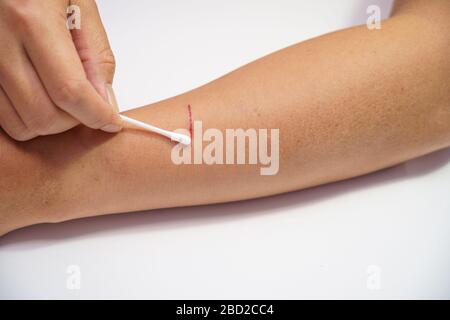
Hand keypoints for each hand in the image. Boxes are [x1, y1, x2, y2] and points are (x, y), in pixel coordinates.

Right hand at [0, 0, 121, 140]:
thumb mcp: (81, 6)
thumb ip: (96, 56)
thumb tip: (104, 100)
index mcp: (31, 18)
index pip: (69, 90)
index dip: (96, 114)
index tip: (111, 121)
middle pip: (43, 115)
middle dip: (74, 121)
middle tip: (87, 104)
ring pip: (20, 123)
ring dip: (50, 122)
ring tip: (63, 98)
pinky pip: (2, 116)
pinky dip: (27, 116)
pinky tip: (41, 96)